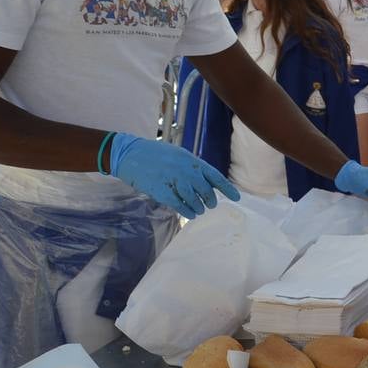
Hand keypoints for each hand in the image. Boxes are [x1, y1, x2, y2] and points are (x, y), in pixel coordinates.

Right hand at [109, 134, 239, 217]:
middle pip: (206, 191)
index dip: (228, 189)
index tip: (237, 198)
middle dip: (210, 200)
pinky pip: (180, 206)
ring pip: (195, 200)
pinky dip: (187, 211)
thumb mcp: (179, 155)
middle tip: (210, 205)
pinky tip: (189, 214)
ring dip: (199, 208)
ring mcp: (174, 181)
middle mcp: (186, 171)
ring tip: (199, 210)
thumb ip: (193, 167)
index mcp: (192, 161)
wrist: (130, 154)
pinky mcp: (162, 191)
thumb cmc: (156, 155)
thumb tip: (207, 180)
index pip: (215, 177)